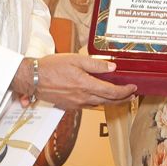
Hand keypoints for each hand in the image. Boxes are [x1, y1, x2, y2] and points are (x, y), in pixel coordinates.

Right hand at [15, 54, 135, 109]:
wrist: (33, 78)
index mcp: (86, 85)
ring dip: (112, 102)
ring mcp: (76, 104)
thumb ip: (95, 64)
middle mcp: (83, 98)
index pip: (112, 92)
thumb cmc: (52, 67)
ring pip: (100, 105)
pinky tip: (100, 98)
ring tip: (120, 97)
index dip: (125, 91)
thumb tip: (112, 69)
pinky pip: (89, 106)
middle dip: (123, 99)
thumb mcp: (75, 59)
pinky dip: (99, 102)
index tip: (133, 87)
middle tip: (132, 96)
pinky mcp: (70, 106)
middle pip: (109, 102)